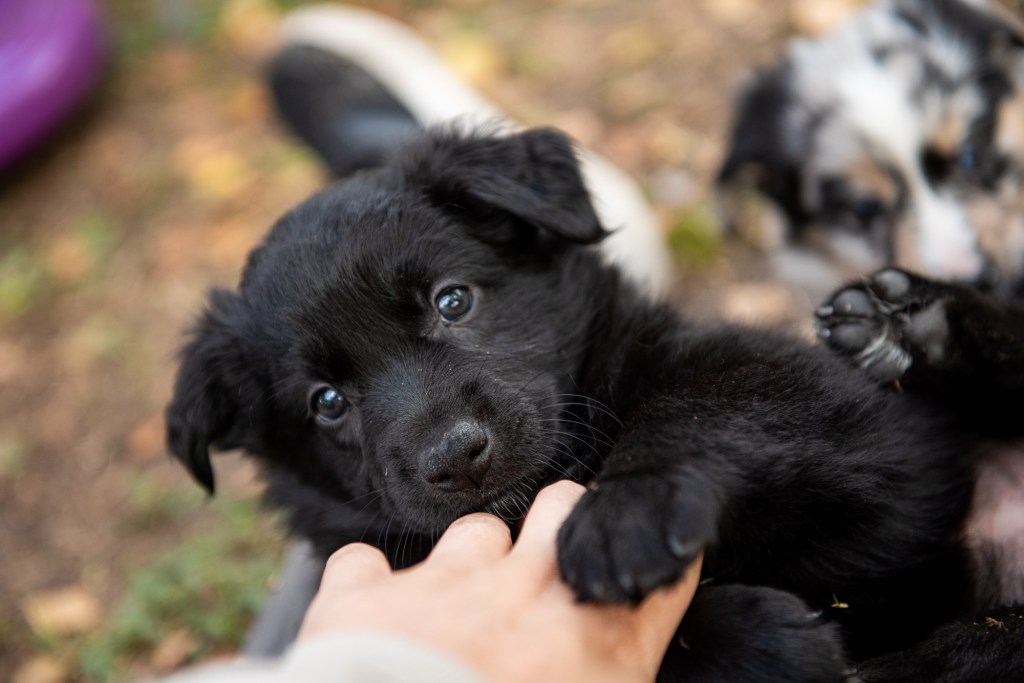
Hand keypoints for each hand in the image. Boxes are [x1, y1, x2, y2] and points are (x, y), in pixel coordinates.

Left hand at [298, 480, 702, 682]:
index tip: (634, 566)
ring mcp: (445, 583)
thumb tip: (600, 668)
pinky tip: (373, 615)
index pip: (657, 565)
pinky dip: (368, 585)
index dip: (650, 555)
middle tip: (544, 572)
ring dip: (471, 562)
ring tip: (459, 609)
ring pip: (475, 530)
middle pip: (565, 507)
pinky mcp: (366, 595)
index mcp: (597, 638)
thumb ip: (608, 672)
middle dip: (559, 526)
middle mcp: (529, 591)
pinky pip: (364, 563)